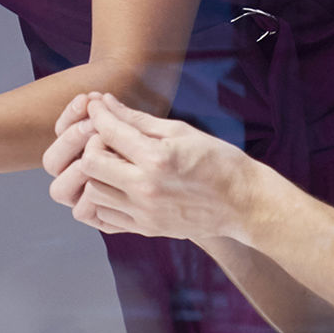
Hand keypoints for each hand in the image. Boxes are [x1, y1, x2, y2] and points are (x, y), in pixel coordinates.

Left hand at [45, 92, 249, 239]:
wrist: (243, 203)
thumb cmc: (217, 160)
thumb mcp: (181, 131)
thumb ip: (138, 119)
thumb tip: (106, 103)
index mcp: (157, 159)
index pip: (108, 132)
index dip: (98, 115)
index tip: (98, 107)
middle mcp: (146, 189)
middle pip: (90, 165)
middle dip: (91, 145)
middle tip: (105, 137)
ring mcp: (144, 213)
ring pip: (92, 192)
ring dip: (96, 174)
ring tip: (113, 162)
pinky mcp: (146, 229)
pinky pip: (105, 217)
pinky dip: (104, 199)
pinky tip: (119, 186)